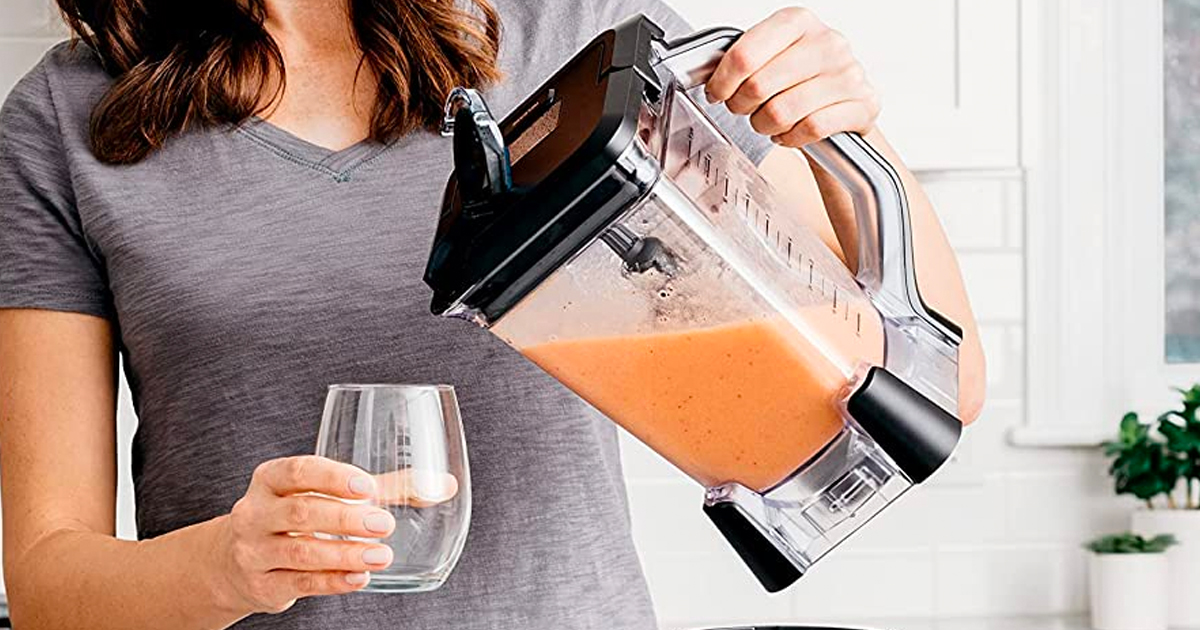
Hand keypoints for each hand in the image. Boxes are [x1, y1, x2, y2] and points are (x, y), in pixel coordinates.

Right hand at [211, 456, 399, 614]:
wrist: (233, 564)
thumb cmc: (292, 519)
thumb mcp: (324, 494)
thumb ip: (383, 488)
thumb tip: (443, 485)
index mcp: (270, 480)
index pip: (296, 472)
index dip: (331, 477)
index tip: (366, 486)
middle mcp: (256, 513)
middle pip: (300, 513)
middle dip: (345, 518)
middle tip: (384, 523)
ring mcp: (254, 552)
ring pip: (300, 552)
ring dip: (345, 554)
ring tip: (381, 555)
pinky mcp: (263, 585)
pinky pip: (300, 584)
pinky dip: (332, 581)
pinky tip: (359, 578)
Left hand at [705, 7, 879, 147]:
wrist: (845, 101)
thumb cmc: (801, 80)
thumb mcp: (771, 58)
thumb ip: (742, 60)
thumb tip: (709, 77)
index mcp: (798, 22)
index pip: (745, 55)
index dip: (723, 81)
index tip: (717, 93)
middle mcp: (827, 42)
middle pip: (759, 86)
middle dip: (742, 106)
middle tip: (744, 109)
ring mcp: (848, 73)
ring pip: (782, 111)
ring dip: (765, 125)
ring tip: (767, 122)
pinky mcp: (863, 104)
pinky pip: (810, 128)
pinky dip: (791, 137)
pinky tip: (789, 132)